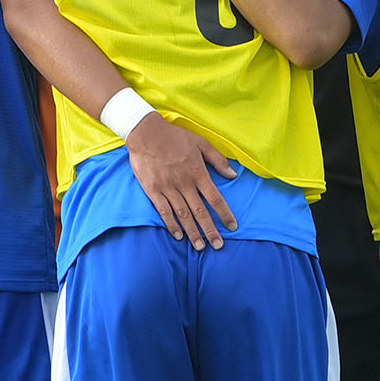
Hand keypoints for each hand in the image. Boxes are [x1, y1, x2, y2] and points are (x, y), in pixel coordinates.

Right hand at [125, 113, 237, 250]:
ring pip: (183, 215)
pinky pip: (164, 211)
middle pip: (200, 211)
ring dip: (193, 232)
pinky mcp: (153, 190)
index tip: (232, 227)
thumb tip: (233, 174)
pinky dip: (172, 225)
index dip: (225, 214)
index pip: (215, 198)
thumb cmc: (175, 137)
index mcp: (198, 173)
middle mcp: (184, 183)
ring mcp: (168, 188)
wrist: (146, 133)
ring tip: (200, 246)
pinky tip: (179, 236)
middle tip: (218, 246)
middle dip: (210, 230)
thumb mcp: (201, 143)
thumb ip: (218, 160)